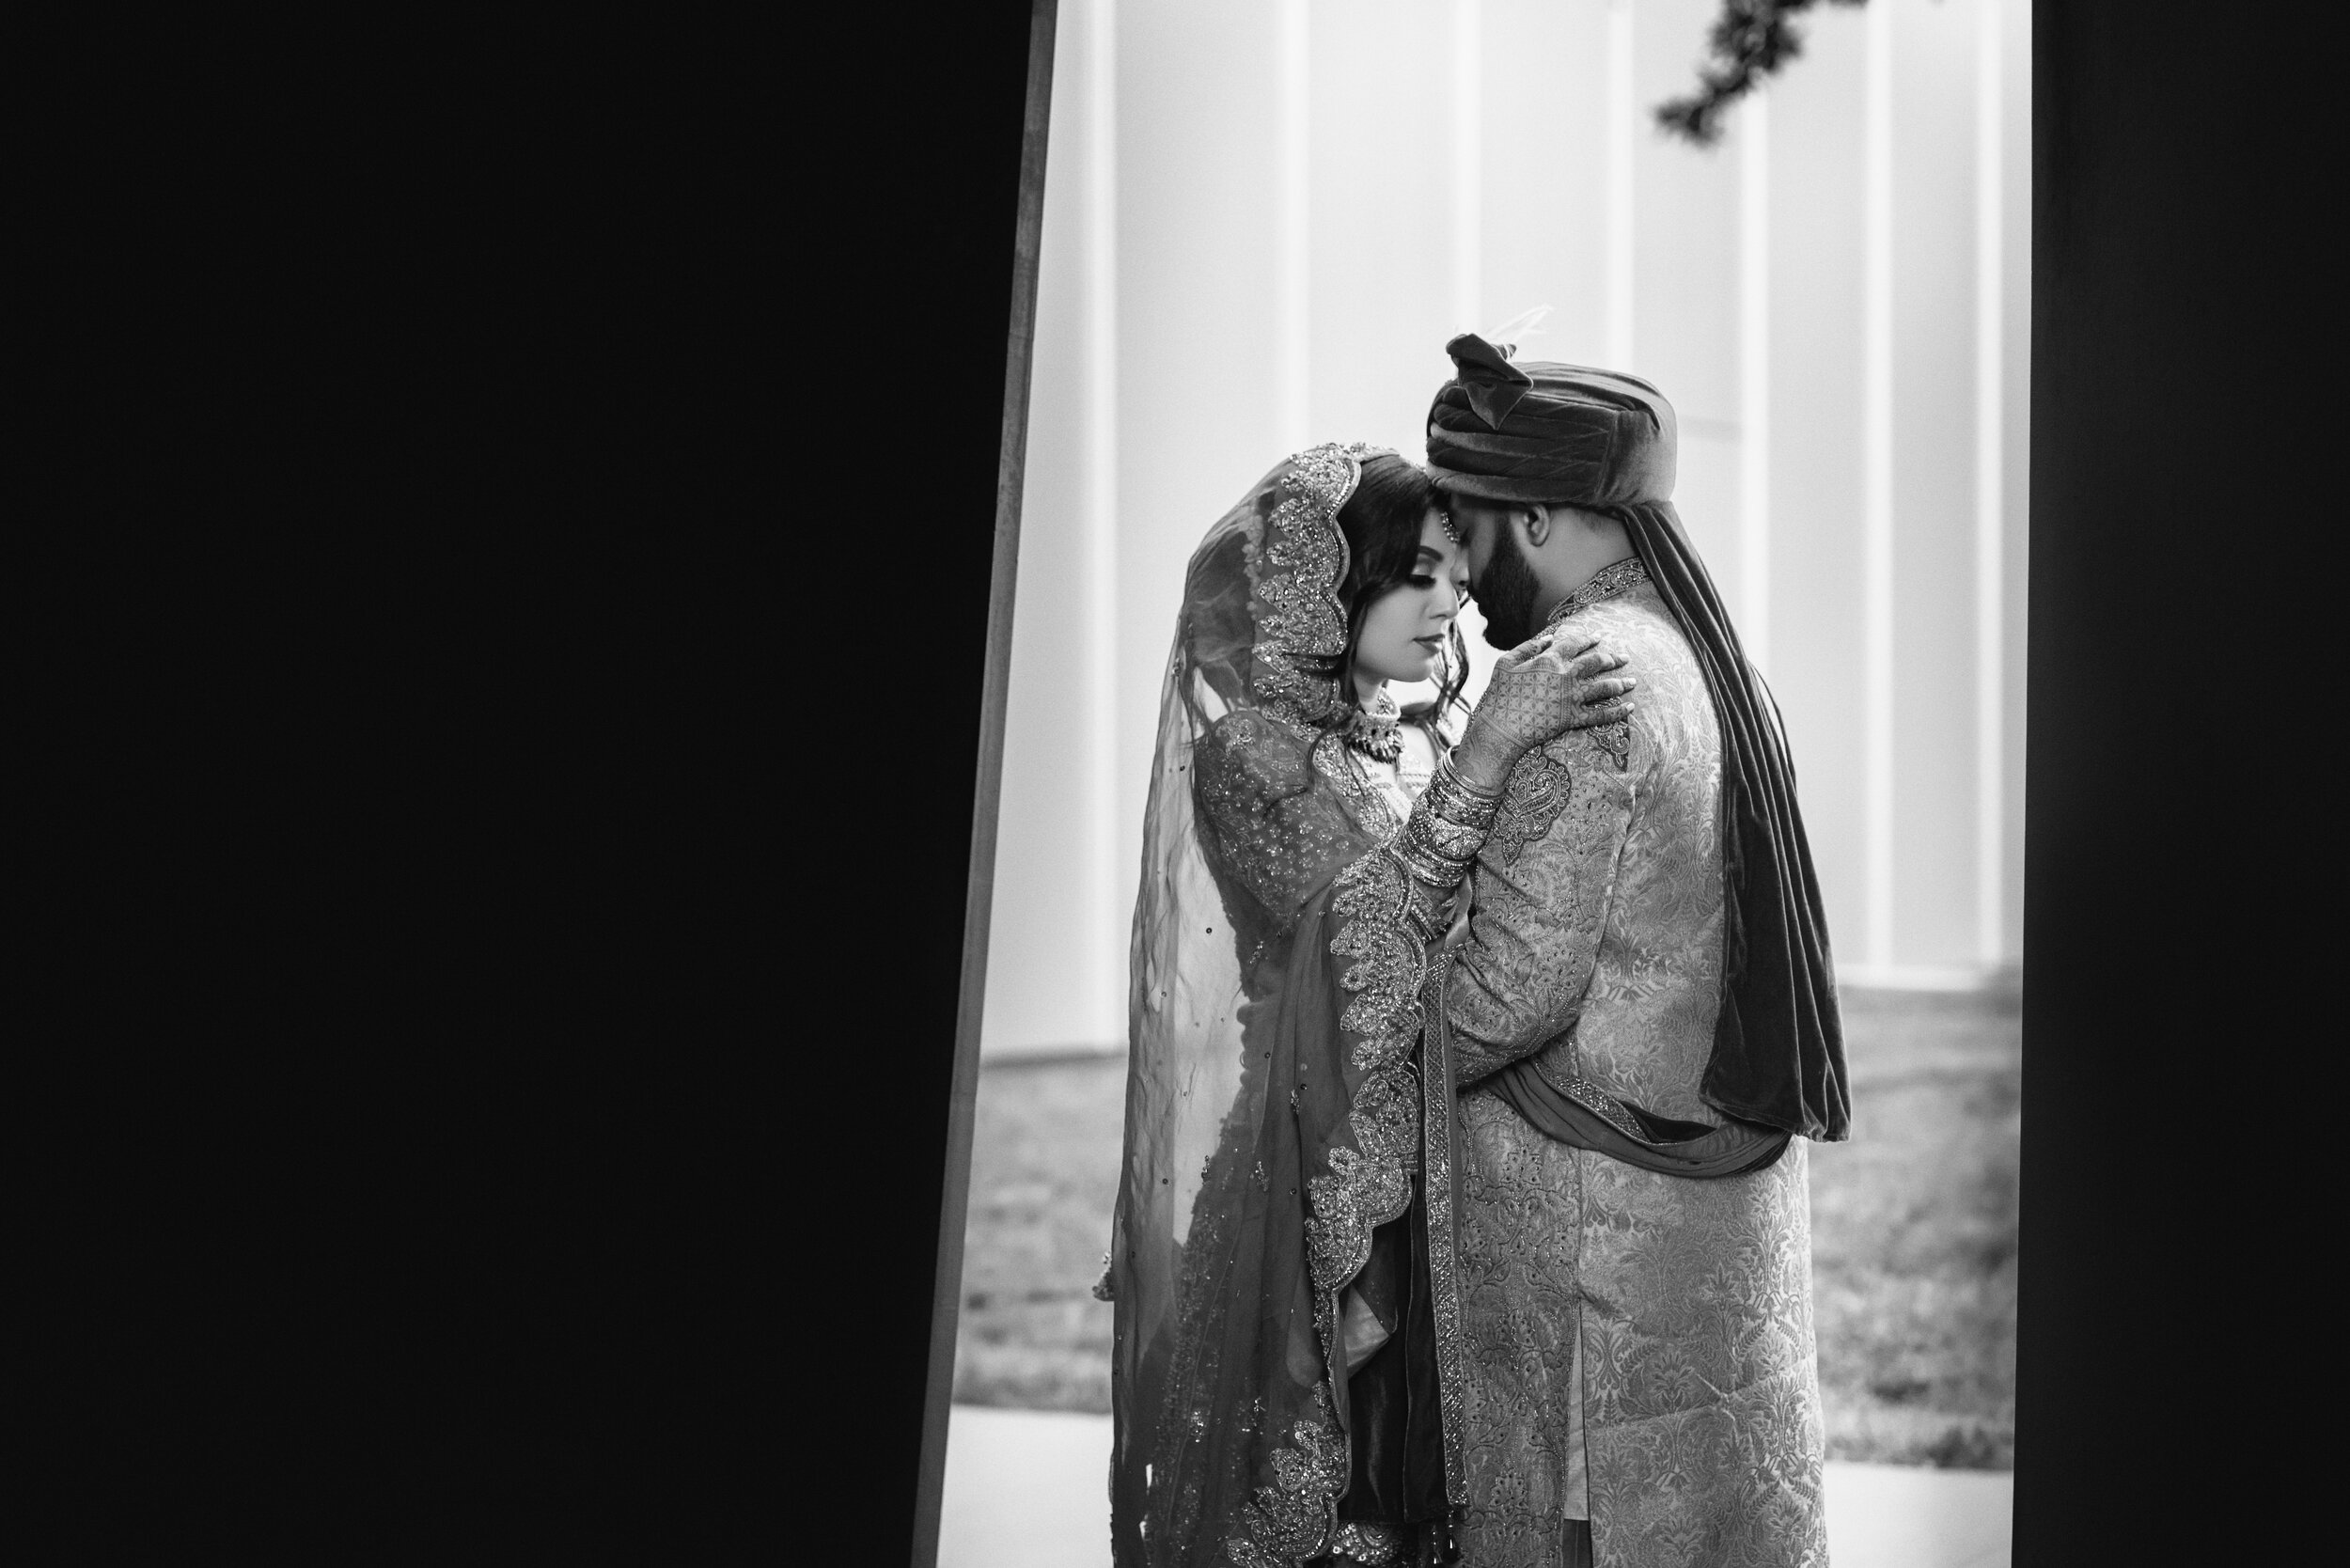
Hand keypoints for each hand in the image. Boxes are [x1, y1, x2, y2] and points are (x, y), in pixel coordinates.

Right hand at [1455, 630, 1635, 787]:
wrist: (1500, 727)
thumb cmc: (1499, 694)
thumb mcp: (1506, 663)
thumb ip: (1528, 647)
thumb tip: (1549, 638)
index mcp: (1549, 660)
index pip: (1575, 644)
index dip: (1588, 639)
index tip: (1599, 637)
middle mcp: (1565, 676)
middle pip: (1596, 663)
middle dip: (1613, 659)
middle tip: (1624, 657)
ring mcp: (1571, 698)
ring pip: (1604, 687)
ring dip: (1621, 683)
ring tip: (1633, 681)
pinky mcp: (1573, 718)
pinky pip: (1601, 714)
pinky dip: (1618, 711)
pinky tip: (1630, 707)